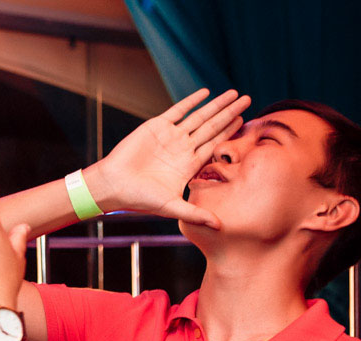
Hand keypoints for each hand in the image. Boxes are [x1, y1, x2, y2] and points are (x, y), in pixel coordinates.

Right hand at [86, 88, 250, 227]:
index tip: (245, 122)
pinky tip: (205, 93)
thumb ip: (196, 214)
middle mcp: (181, 148)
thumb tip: (220, 227)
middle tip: (248, 100)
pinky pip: (178, 111)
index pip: (214, 144)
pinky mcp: (156, 127)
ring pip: (199, 117)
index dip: (230, 133)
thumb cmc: (139, 199)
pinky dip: (191, 101)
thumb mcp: (171, 207)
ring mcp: (170, 137)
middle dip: (230, 113)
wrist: (113, 185)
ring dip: (216, 105)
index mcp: (187, 164)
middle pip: (212, 127)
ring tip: (234, 93)